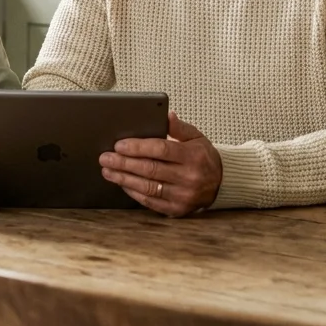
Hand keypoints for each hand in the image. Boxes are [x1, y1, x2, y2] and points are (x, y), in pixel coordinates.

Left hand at [100, 112, 221, 216]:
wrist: (220, 183)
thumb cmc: (203, 157)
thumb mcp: (196, 137)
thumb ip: (179, 127)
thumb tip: (166, 116)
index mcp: (193, 156)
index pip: (161, 150)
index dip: (138, 147)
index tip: (118, 145)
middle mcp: (189, 177)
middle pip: (150, 169)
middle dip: (124, 163)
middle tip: (105, 158)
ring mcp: (183, 196)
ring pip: (148, 187)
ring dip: (124, 178)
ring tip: (108, 171)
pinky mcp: (177, 210)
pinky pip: (151, 202)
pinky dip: (134, 192)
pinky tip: (122, 183)